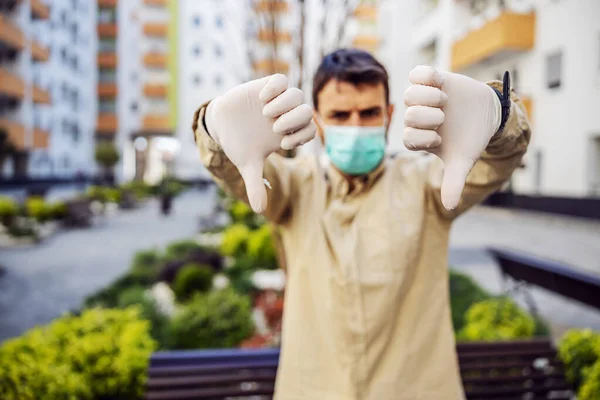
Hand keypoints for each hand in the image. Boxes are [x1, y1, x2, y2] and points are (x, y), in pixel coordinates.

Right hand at [205, 74, 315, 212]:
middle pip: (308, 111)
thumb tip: (259, 210)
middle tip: (275, 128)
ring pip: (297, 94)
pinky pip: (281, 80)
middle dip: (295, 120)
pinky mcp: (266, 86)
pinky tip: (262, 98)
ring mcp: (277, 100)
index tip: (282, 143)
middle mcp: (286, 115)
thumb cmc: (239, 144)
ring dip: (285, 104)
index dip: (302, 136)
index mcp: (287, 133)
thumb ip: (255, 185)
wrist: (221, 124)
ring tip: (267, 114)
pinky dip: (275, 88)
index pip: (310, 130)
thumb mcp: (248, 165)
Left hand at [403, 66, 501, 209]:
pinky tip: (441, 82)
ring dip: (428, 97)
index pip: (408, 139)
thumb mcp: (462, 161)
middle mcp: (416, 117)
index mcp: (418, 137)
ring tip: (444, 100)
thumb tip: (450, 206)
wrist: (486, 114)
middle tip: (444, 117)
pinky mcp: (431, 79)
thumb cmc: (470, 139)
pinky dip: (426, 75)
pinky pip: (418, 72)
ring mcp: (422, 97)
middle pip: (409, 115)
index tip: (440, 138)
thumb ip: (453, 182)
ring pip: (410, 94)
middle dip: (428, 117)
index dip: (424, 138)